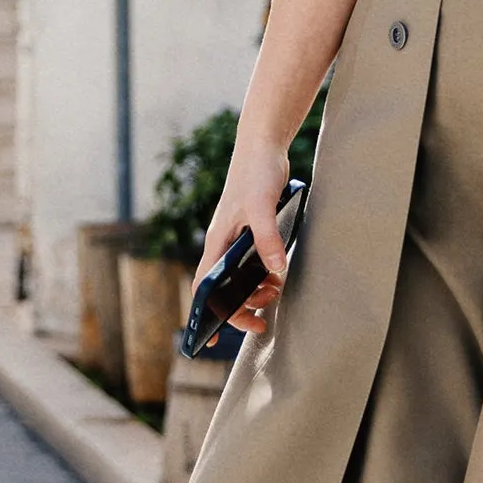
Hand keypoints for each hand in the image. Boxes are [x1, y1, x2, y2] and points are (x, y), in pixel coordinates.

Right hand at [194, 134, 295, 334]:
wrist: (264, 145)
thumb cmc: (254, 172)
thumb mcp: (260, 206)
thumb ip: (266, 237)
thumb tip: (275, 270)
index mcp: (216, 241)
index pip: (204, 286)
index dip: (206, 313)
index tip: (213, 337)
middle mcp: (223, 243)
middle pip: (223, 289)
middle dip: (240, 309)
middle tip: (261, 322)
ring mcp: (238, 238)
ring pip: (240, 278)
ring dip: (255, 292)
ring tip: (275, 292)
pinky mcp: (253, 231)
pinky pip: (254, 264)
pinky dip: (264, 275)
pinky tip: (278, 275)